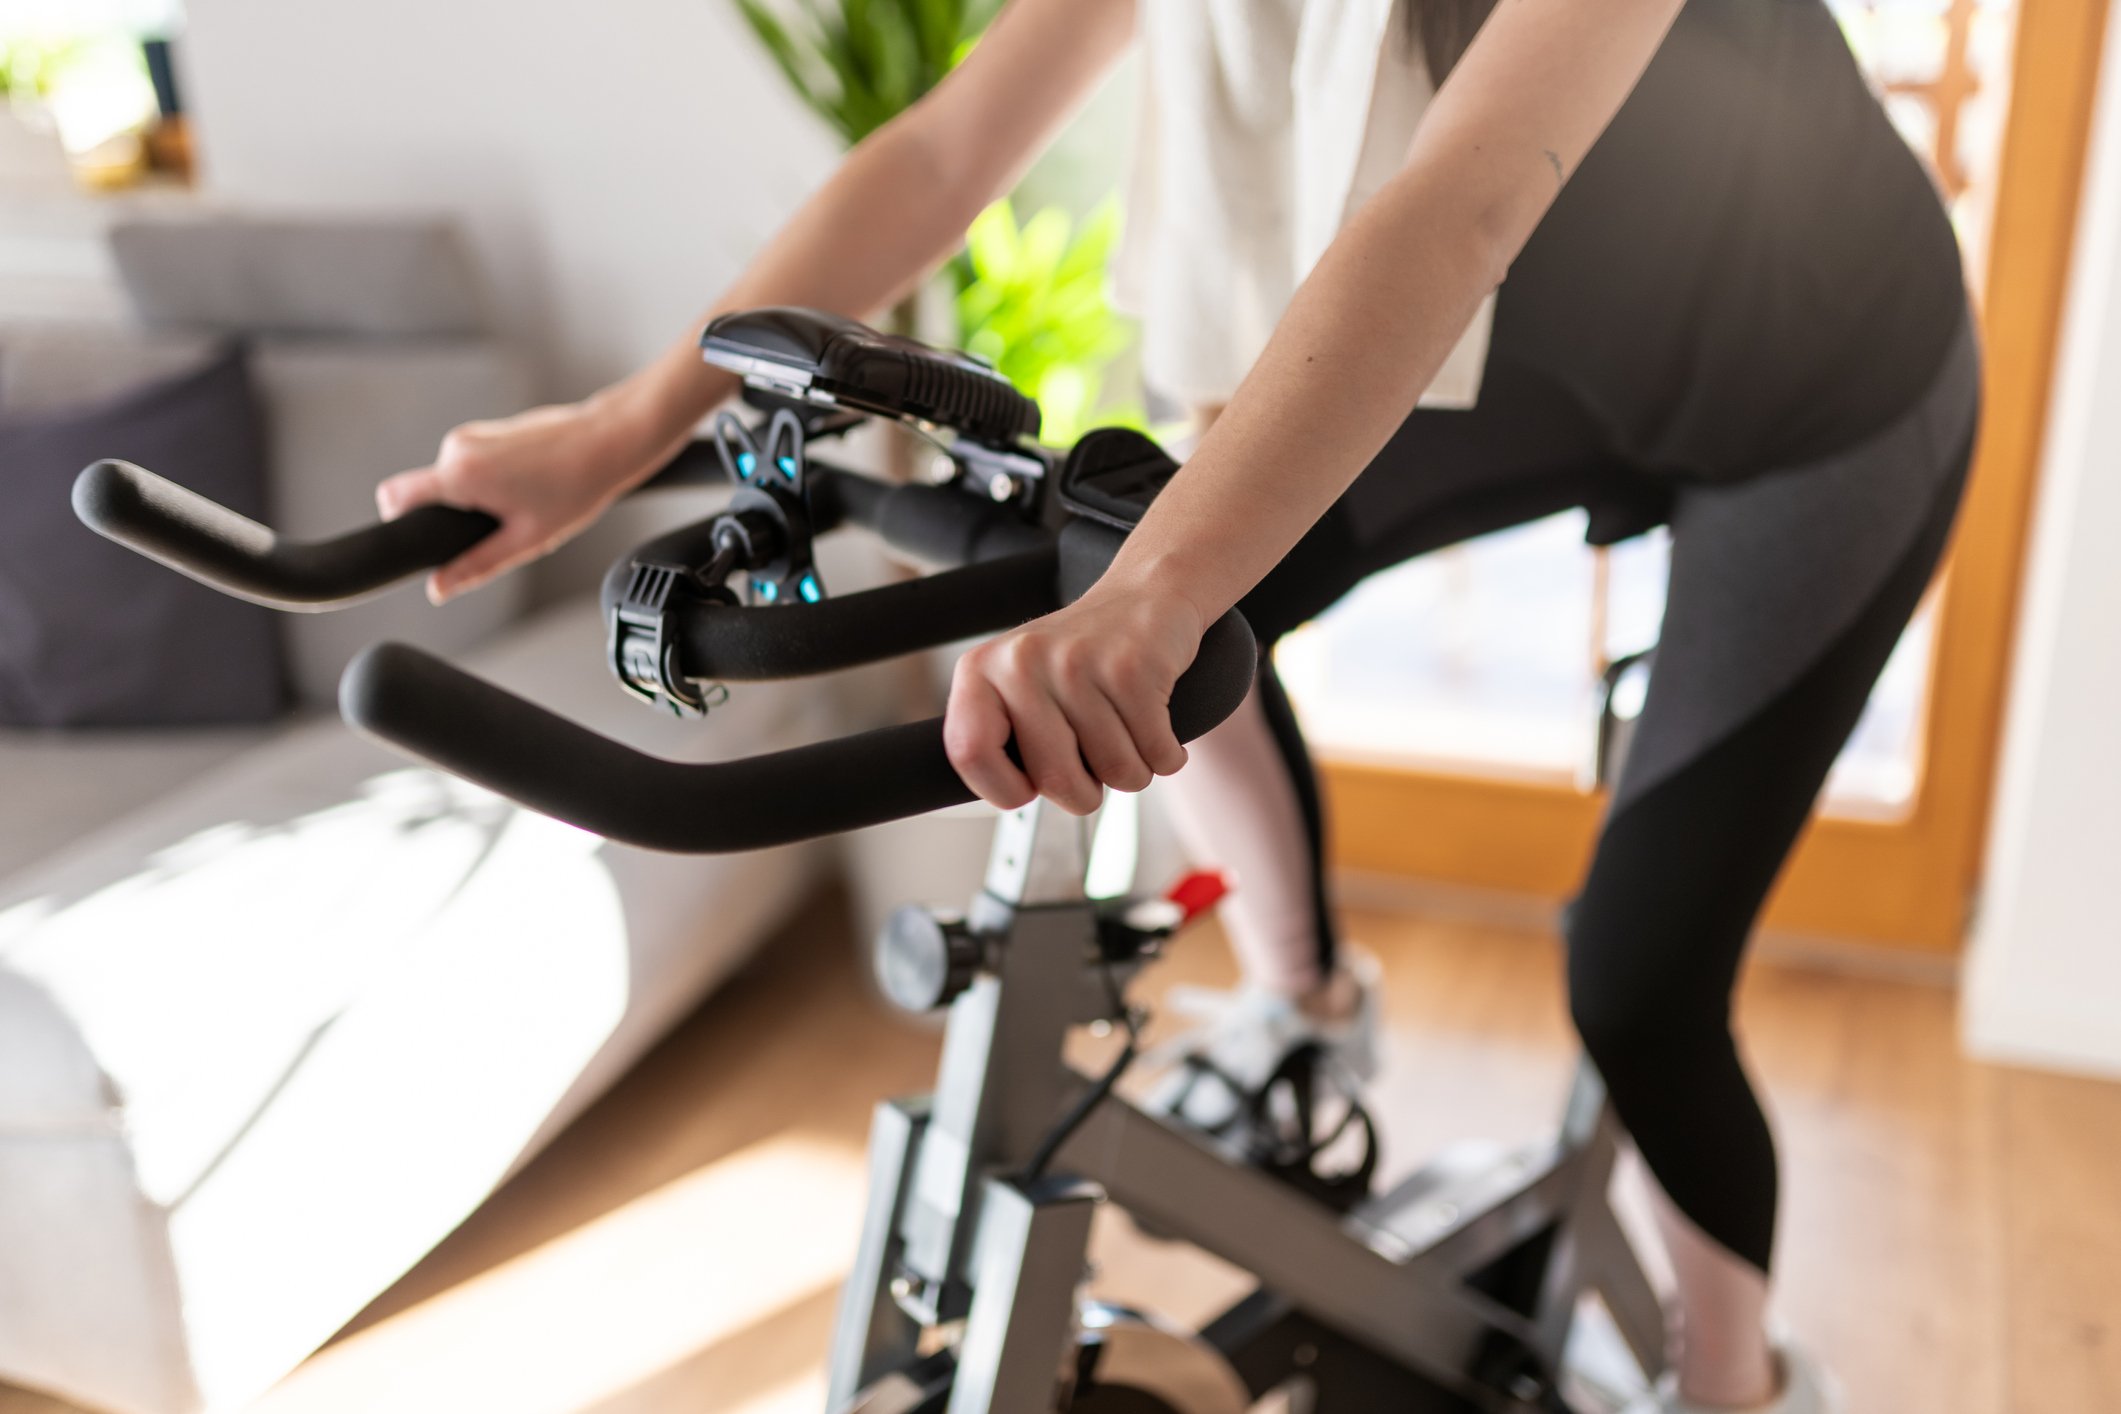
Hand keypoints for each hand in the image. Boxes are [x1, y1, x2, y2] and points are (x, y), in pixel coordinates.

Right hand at [376, 399, 670, 603]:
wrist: (606, 442)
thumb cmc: (573, 488)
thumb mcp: (524, 540)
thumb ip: (476, 565)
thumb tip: (440, 589)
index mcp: (460, 473)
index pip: (394, 496)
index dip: (398, 522)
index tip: (423, 538)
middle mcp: (457, 447)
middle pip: (431, 495)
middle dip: (458, 516)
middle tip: (508, 522)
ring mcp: (471, 434)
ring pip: (454, 481)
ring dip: (479, 498)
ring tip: (526, 502)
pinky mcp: (485, 431)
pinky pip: (471, 466)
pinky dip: (491, 481)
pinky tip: (529, 485)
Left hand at [944, 584, 1207, 814]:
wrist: (1146, 595)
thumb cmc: (1081, 659)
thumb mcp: (1021, 687)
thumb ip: (1000, 738)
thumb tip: (1010, 795)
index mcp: (981, 671)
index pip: (969, 753)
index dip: (1002, 789)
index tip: (1028, 788)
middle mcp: (1022, 662)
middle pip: (1053, 779)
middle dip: (1083, 793)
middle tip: (1093, 766)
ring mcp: (1077, 662)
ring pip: (1114, 772)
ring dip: (1132, 770)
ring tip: (1127, 732)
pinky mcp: (1132, 668)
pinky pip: (1155, 754)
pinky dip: (1166, 756)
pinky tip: (1157, 727)